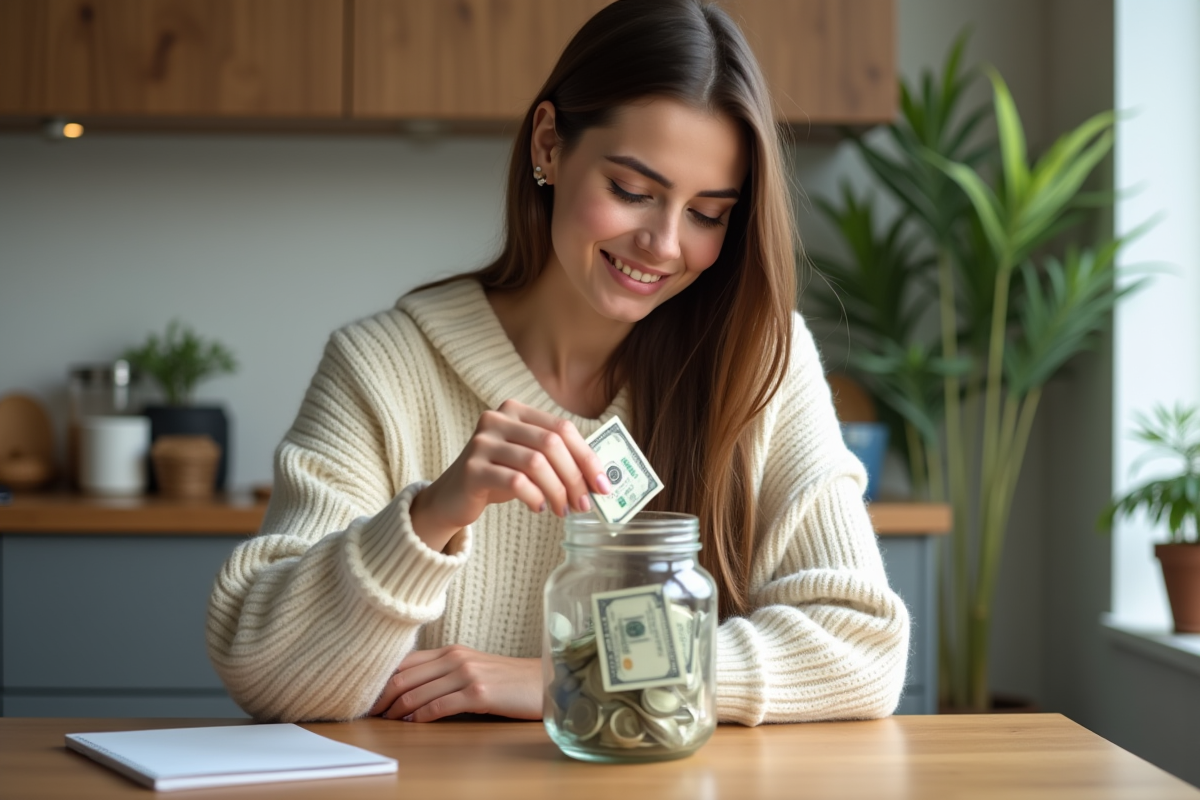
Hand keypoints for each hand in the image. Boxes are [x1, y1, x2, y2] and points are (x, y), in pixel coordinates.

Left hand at [370, 645, 541, 721]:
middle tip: (368, 713)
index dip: (381, 680)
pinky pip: (439, 707)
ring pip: (417, 693)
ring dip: (396, 711)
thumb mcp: (473, 669)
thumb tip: (410, 692)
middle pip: (404, 677)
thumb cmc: (507, 681)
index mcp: (451, 651)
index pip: (404, 662)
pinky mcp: (478, 694)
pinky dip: (420, 717)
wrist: (543, 682)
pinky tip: (412, 724)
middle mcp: (456, 658)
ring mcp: (467, 675)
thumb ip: (444, 674)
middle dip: (381, 697)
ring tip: (385, 721)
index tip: (367, 697)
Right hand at [409, 399, 610, 550]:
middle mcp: (497, 419)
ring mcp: (481, 442)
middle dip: (575, 477)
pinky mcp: (471, 469)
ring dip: (557, 490)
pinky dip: (534, 497)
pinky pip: (515, 481)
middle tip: (584, 504)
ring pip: (535, 463)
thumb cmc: (499, 476)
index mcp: (516, 410)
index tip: (602, 485)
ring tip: (563, 510)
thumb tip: (600, 479)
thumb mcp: (528, 459)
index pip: (562, 428)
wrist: (453, 496)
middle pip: (551, 444)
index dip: (587, 457)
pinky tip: (539, 508)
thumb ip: (558, 458)